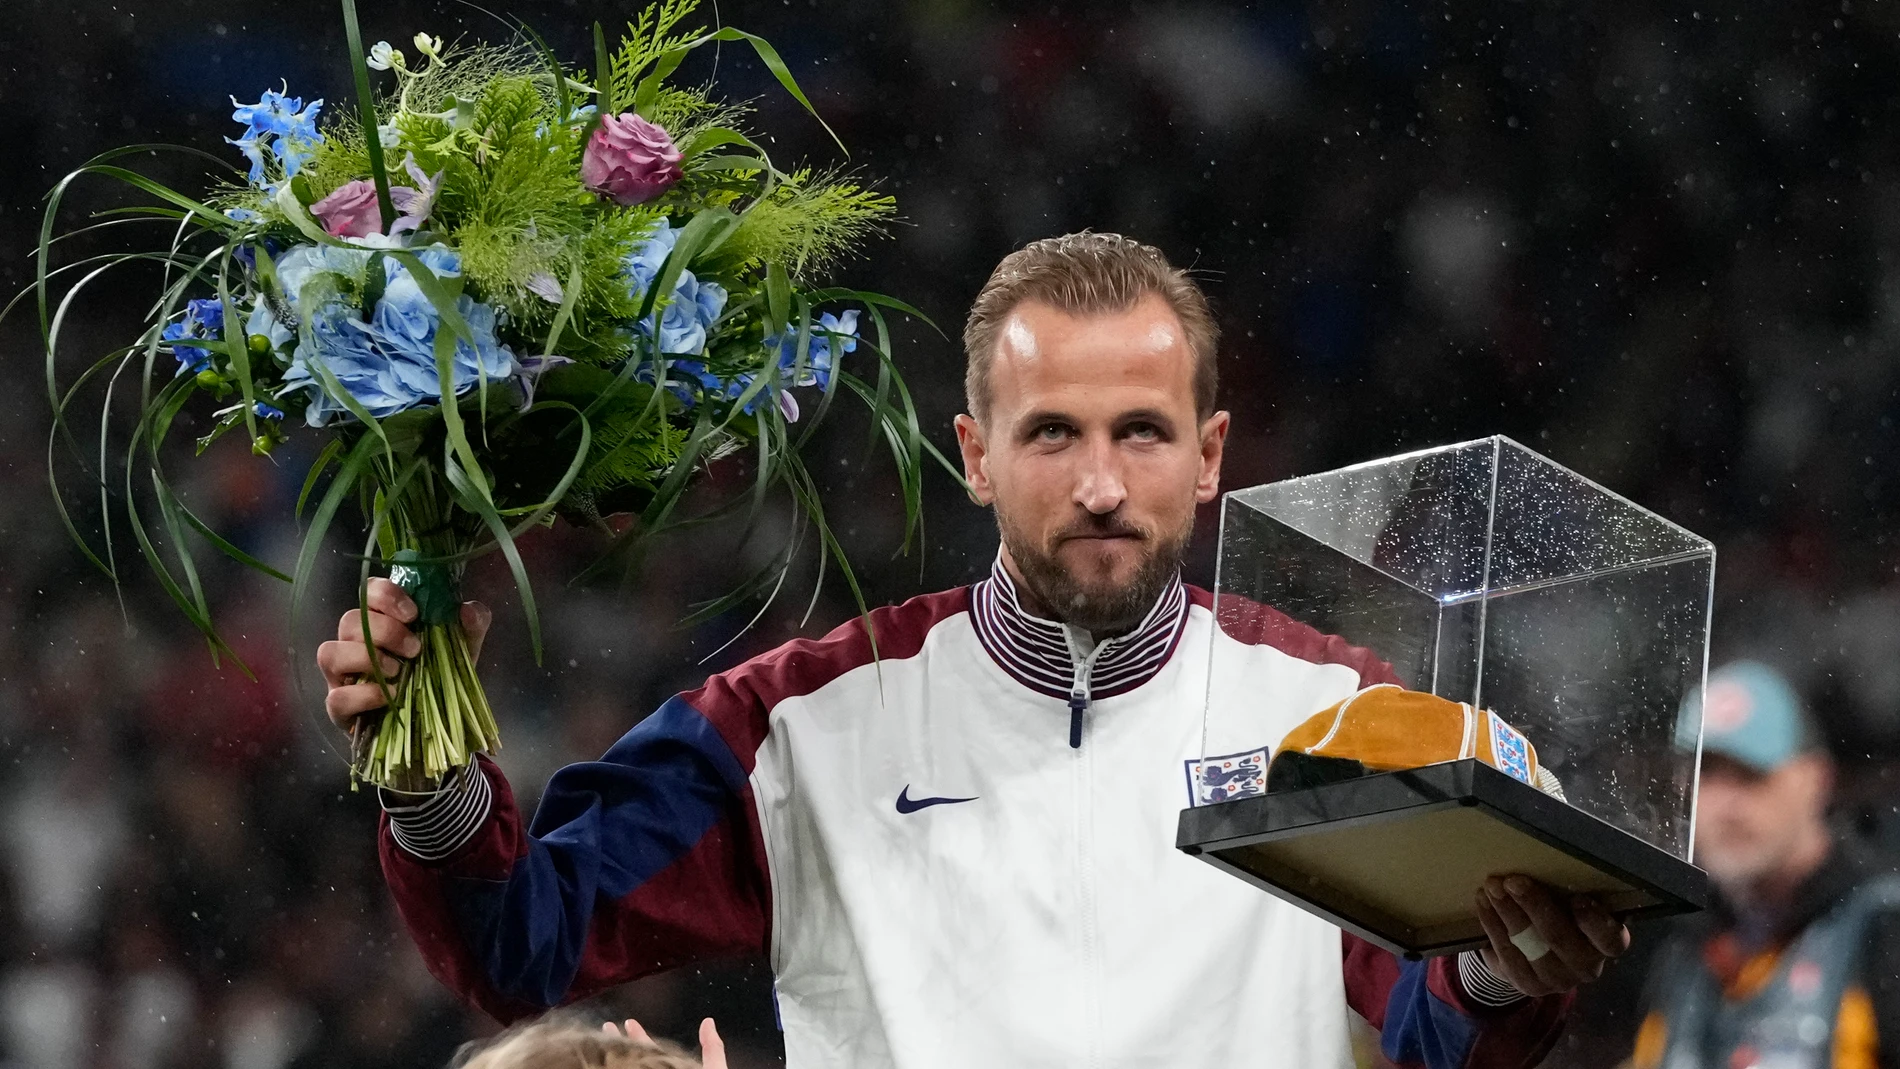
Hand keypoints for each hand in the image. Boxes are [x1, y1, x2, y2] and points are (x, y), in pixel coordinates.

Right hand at [316, 576, 490, 734]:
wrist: (435, 727)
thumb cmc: (439, 677)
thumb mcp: (464, 649)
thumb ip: (472, 624)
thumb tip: (467, 610)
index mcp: (380, 620)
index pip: (368, 591)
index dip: (385, 595)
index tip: (413, 613)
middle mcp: (353, 643)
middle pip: (349, 620)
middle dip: (385, 631)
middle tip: (415, 648)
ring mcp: (341, 676)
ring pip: (329, 652)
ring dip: (367, 658)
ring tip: (399, 671)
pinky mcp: (340, 708)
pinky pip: (336, 697)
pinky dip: (366, 695)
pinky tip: (392, 696)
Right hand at [603, 1017, 726, 1067]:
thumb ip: (712, 1049)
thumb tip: (708, 1023)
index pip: (654, 1053)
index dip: (640, 1037)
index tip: (628, 1023)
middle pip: (635, 1062)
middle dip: (620, 1045)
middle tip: (606, 1028)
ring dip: (612, 1061)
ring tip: (598, 1045)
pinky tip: (599, 1067)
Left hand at [1474, 874, 1630, 996]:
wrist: (1535, 951)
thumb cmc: (1561, 914)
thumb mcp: (1571, 902)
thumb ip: (1569, 889)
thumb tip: (1548, 855)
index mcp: (1607, 944)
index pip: (1611, 939)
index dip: (1595, 921)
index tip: (1577, 898)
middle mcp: (1587, 967)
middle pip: (1560, 938)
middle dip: (1534, 906)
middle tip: (1512, 881)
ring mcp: (1558, 980)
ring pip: (1529, 948)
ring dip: (1507, 913)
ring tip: (1491, 888)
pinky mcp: (1529, 985)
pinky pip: (1507, 955)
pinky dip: (1492, 926)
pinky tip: (1483, 905)